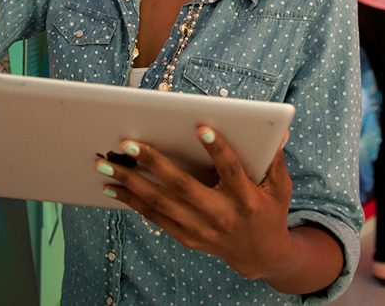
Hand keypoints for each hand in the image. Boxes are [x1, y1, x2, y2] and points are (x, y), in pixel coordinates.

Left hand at [99, 127, 291, 279]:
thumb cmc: (269, 211)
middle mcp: (221, 215)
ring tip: (104, 163)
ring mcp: (201, 229)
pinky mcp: (188, 237)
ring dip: (129, 182)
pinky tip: (112, 187)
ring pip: (160, 204)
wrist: (263, 256)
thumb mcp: (280, 186)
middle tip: (127, 143)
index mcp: (247, 199)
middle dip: (153, 163)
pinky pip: (155, 218)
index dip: (217, 150)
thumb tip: (278, 129)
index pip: (232, 171)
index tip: (200, 126)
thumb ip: (274, 158)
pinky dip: (132, 202)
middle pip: (183, 187)